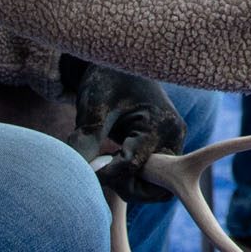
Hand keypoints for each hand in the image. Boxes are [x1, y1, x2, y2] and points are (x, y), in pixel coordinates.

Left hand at [68, 64, 187, 203]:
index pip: (132, 166)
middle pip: (155, 184)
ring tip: (106, 168)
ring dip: (131, 184)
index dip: (105, 175)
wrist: (121, 65)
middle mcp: (173, 135)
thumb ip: (85, 141)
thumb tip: (77, 175)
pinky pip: (156, 176)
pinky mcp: (167, 146)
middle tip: (99, 171)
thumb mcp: (93, 108)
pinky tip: (115, 164)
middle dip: (124, 186)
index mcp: (158, 123)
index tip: (85, 171)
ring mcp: (173, 141)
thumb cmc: (107, 81)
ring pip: (158, 185)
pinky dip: (135, 178)